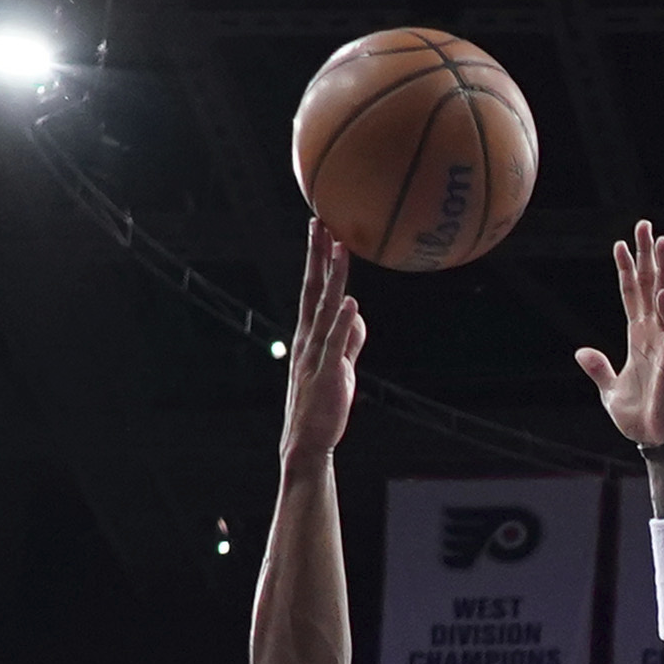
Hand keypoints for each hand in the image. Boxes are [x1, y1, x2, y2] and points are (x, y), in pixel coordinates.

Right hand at [278, 229, 365, 469]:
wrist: (307, 442)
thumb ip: (348, 340)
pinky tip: (349, 302)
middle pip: (312, 289)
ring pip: (324, 308)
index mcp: (309, 335)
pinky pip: (335, 344)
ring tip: (340, 248)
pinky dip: (341, 322)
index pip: (312, 289)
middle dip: (317, 255)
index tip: (321, 230)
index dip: (317, 260)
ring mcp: (314, 355)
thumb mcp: (340, 366)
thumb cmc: (322, 405)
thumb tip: (356, 315)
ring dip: (333, 278)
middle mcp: (307, 339)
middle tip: (321, 222)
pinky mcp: (325, 375)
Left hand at [569, 220, 663, 448]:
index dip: (626, 270)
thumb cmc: (640, 417)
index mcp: (639, 339)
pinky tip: (662, 292)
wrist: (655, 441)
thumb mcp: (610, 391)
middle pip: (651, 287)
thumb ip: (599, 368)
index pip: (632, 296)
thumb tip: (581, 351)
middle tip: (646, 225)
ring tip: (663, 242)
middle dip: (649, 256)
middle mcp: (656, 335)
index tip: (620, 244)